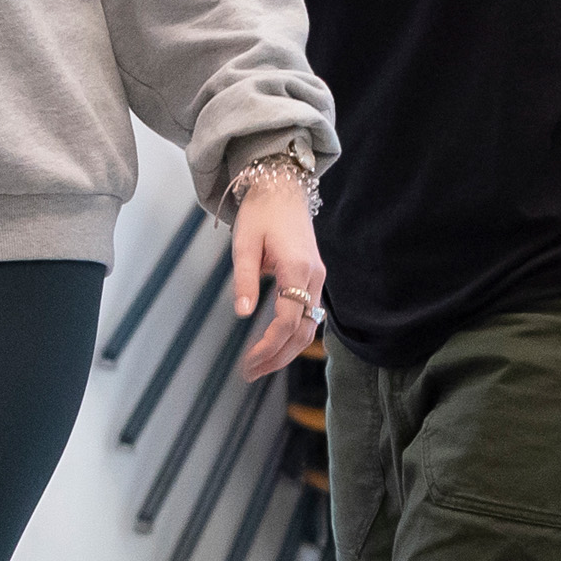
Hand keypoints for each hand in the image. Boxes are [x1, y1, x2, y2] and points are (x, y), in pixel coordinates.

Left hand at [228, 169, 326, 382]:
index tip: (248, 362)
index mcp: (298, 268)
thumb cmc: (262, 212)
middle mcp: (314, 277)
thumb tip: (243, 313)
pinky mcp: (313, 278)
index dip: (268, 346)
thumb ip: (245, 279)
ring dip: (286, 350)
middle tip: (250, 373)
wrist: (283, 187)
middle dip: (278, 357)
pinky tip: (274, 346)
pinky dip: (293, 336)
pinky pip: (308, 315)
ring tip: (258, 366)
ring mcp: (318, 278)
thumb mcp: (245, 243)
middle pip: (304, 331)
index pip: (288, 321)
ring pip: (309, 327)